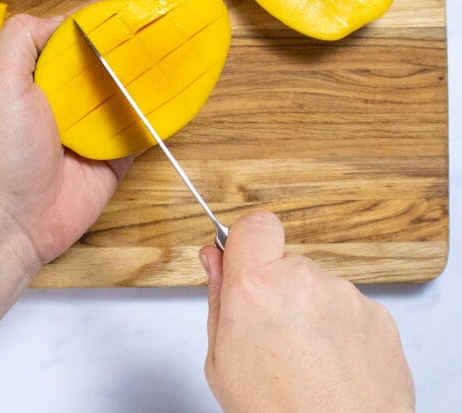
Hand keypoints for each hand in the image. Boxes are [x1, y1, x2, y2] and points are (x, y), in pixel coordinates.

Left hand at [0, 0, 177, 273]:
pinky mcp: (115, 152)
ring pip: (133, 83)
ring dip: (161, 62)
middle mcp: (68, 90)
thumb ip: (22, 38)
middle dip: (148, 28)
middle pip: (115, 49)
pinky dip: (165, 106)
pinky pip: (145, 124)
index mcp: (39, 68)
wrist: (10, 223)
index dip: (121, 3)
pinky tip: (189, 86)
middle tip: (186, 10)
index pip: (86, 24)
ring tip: (195, 40)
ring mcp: (94, 121)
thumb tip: (62, 18)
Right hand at [200, 211, 414, 412]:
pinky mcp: (379, 316)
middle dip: (278, 287)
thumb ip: (217, 299)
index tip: (246, 262)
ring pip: (318, 286)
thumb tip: (214, 258)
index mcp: (255, 288)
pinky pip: (351, 308)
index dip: (248, 240)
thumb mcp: (221, 362)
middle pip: (286, 262)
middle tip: (274, 336)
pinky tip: (335, 367)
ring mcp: (345, 296)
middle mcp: (302, 281)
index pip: (254, 224)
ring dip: (311, 311)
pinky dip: (342, 330)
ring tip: (309, 361)